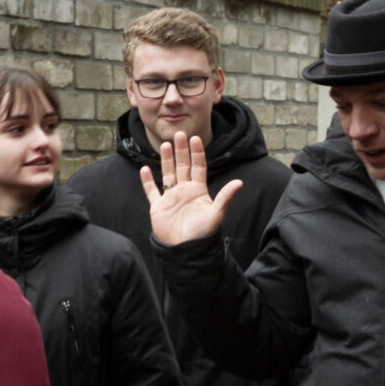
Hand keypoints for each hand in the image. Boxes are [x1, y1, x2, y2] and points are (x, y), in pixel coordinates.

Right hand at [141, 131, 243, 245]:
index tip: (195, 139)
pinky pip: (152, 191)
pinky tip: (145, 169)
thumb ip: (225, 197)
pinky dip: (147, 181)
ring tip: (164, 145)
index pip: (198, 167)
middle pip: (182, 166)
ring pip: (167, 174)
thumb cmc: (202, 234)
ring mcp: (171, 198)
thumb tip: (239, 182)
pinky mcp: (158, 207)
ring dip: (166, 160)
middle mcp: (184, 191)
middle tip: (178, 134)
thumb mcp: (216, 214)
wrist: (185, 250)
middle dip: (181, 150)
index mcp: (198, 190)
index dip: (197, 153)